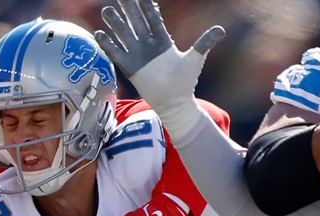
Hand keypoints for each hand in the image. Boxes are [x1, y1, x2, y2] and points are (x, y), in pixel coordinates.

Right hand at [94, 0, 224, 137]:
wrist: (174, 101)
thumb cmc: (185, 81)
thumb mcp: (195, 59)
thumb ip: (204, 43)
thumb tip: (221, 30)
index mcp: (162, 39)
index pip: (152, 17)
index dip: (146, 5)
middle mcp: (147, 44)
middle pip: (136, 21)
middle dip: (128, 8)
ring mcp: (137, 55)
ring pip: (124, 34)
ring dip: (116, 23)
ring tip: (107, 11)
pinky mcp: (129, 67)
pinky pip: (115, 53)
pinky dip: (107, 44)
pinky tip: (99, 34)